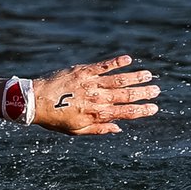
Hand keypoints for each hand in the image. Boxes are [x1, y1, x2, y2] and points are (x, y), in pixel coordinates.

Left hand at [32, 55, 159, 134]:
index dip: (142, 110)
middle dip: (144, 93)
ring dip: (136, 77)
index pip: (125, 113)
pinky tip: (128, 59)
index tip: (154, 108)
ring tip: (148, 75)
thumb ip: (98, 129)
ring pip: (119, 79)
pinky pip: (103, 66)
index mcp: (96, 114)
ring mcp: (90, 84)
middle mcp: (96, 99)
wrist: (33, 101)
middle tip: (157, 90)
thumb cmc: (53, 117)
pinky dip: (116, 62)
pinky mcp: (82, 71)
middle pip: (126, 95)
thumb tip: (118, 129)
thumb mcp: (75, 130)